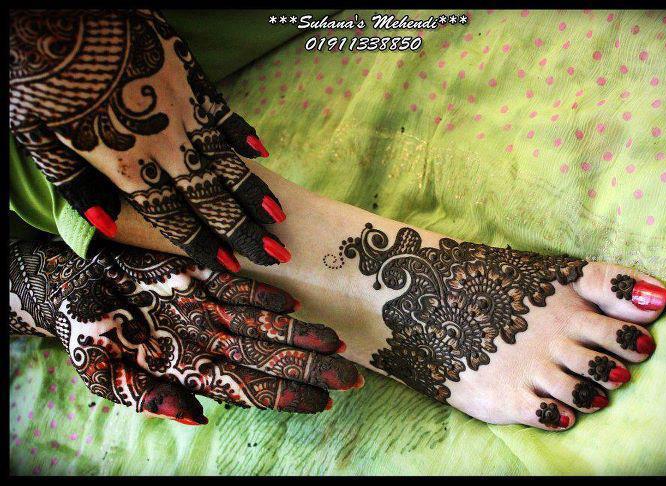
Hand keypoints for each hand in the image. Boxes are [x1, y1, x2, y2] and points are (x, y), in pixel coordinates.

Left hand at [9, 9, 288, 272]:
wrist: (55, 13)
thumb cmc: (36, 77)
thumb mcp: (37, 137)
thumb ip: (75, 185)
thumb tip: (104, 228)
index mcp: (126, 166)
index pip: (174, 218)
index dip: (204, 245)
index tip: (231, 266)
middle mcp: (163, 146)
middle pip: (211, 198)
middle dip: (244, 230)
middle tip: (276, 253)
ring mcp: (182, 111)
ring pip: (227, 161)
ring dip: (253, 191)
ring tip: (277, 214)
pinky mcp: (190, 76)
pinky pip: (225, 112)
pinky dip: (243, 133)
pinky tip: (260, 152)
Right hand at [9, 240, 361, 424]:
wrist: (65, 283)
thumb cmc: (83, 330)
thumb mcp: (102, 371)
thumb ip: (144, 397)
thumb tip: (195, 418)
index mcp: (188, 369)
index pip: (247, 388)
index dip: (284, 396)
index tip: (321, 403)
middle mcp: (206, 340)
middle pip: (266, 358)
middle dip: (309, 368)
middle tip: (351, 377)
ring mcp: (205, 307)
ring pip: (261, 324)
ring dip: (298, 334)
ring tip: (334, 342)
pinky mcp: (197, 275)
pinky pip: (234, 288)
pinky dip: (260, 296)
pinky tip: (290, 305)